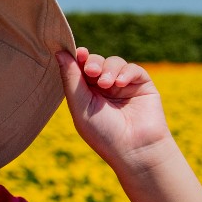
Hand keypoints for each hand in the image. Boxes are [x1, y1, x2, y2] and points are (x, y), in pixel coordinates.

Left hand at [56, 47, 173, 169]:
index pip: (79, 69)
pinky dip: (126, 72)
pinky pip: (133, 69)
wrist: (134, 149)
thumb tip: (59, 52)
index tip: (78, 53)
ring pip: (113, 62)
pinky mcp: (142, 85)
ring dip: (108, 69)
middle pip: (95, 62)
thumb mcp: (80, 106)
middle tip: (91, 72)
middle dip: (92, 63)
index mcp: (86, 93)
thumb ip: (71, 79)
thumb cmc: (103, 133)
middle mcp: (104, 88)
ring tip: (107, 84)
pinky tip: (120, 83)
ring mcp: (123, 85)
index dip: (77, 58)